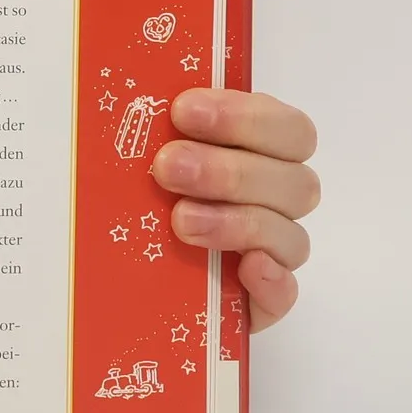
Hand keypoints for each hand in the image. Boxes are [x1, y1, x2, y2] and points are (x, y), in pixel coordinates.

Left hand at [150, 89, 318, 330]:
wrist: (119, 281)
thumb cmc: (134, 203)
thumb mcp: (136, 164)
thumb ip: (151, 136)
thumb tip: (127, 110)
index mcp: (259, 156)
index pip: (287, 129)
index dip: (243, 116)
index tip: (183, 111)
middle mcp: (275, 203)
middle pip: (293, 182)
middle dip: (229, 171)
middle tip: (168, 167)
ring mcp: (273, 254)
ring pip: (290, 236)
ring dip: (237, 222)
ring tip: (181, 221)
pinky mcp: (260, 303)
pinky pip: (284, 293)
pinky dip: (271, 281)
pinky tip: (246, 268)